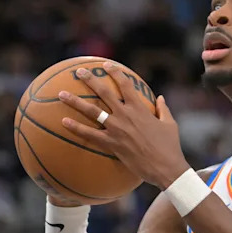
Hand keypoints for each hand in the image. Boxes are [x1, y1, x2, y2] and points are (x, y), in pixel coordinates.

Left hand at [58, 63, 189, 187]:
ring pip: (92, 111)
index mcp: (139, 108)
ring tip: (61, 94)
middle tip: (78, 72)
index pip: (125, 84)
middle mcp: (125, 114)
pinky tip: (64, 122)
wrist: (165, 167)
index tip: (105, 65)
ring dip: (75, 101)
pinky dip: (76, 128)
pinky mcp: (111, 144)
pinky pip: (90, 134)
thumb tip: (160, 98)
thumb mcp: (170, 124)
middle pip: (104, 92)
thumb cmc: (170, 146)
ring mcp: (116, 129)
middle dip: (90, 80)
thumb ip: (163, 109)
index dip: (115, 72)